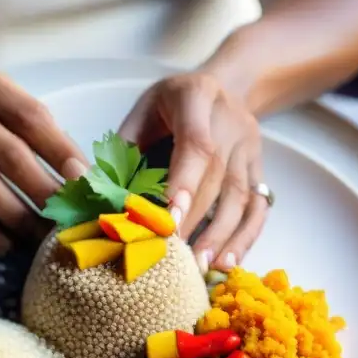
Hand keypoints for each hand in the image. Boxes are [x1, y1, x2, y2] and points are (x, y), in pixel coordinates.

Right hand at [0, 70, 87, 261]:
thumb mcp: (2, 108)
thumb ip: (42, 135)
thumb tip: (85, 183)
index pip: (32, 120)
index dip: (63, 155)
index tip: (87, 188)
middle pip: (6, 161)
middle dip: (42, 200)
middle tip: (64, 230)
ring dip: (2, 229)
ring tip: (26, 247)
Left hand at [118, 72, 267, 271]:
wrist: (222, 89)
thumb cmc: (169, 107)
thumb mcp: (141, 112)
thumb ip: (123, 149)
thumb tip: (98, 193)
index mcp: (196, 98)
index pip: (196, 146)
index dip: (184, 184)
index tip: (169, 221)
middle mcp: (230, 122)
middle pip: (218, 177)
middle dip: (195, 221)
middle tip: (173, 259)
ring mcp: (249, 147)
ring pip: (241, 196)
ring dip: (221, 237)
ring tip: (200, 268)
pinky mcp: (259, 169)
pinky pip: (258, 208)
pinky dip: (244, 238)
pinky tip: (227, 263)